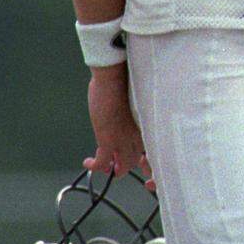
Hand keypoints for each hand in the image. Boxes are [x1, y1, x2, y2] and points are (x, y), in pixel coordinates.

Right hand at [84, 65, 153, 189]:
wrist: (115, 76)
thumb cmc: (126, 82)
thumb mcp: (136, 101)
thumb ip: (135, 113)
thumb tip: (126, 116)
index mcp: (149, 124)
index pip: (155, 149)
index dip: (147, 160)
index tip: (138, 160)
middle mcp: (140, 135)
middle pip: (138, 161)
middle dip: (126, 167)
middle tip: (114, 166)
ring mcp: (125, 139)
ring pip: (123, 166)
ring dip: (110, 168)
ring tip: (101, 166)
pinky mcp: (108, 140)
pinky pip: (102, 162)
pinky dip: (95, 166)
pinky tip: (88, 162)